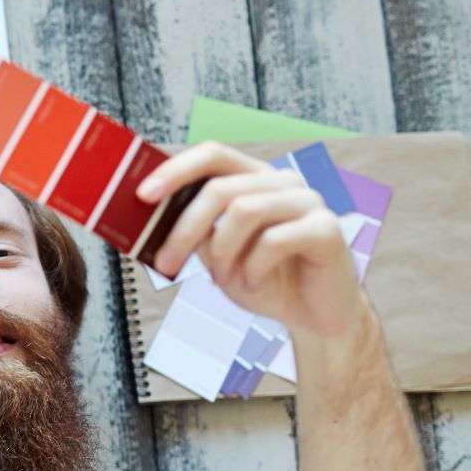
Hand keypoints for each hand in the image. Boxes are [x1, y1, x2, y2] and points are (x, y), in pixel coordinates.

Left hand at [141, 142, 364, 339]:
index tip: (143, 195)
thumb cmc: (263, 281)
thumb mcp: (218, 259)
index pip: (213, 156)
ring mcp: (309, 201)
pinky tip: (254, 284)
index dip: (176, 170)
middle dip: (184, 229)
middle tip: (165, 263)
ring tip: (225, 281)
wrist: (313, 315)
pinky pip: (274, 241)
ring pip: (245, 211)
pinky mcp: (327, 228)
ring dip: (223, 255)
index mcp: (254, 179)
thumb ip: (196, 234)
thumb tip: (155, 220)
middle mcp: (283, 182)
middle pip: (221, 188)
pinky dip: (253, 269)